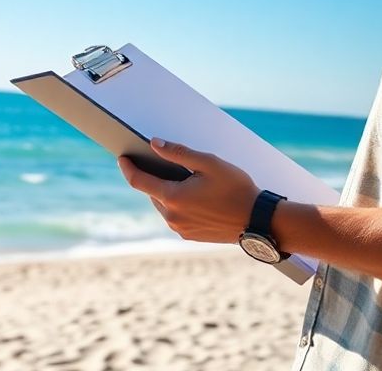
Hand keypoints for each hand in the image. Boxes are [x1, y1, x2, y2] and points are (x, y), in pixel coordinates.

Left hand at [117, 138, 260, 243]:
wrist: (259, 221)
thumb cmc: (236, 189)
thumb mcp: (209, 163)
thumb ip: (178, 153)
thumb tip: (154, 144)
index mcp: (173, 198)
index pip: (138, 181)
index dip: (127, 168)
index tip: (122, 158)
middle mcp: (172, 217)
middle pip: (152, 193)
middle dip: (155, 178)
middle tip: (166, 164)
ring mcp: (179, 229)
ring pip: (163, 205)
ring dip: (167, 192)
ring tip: (186, 180)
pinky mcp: (189, 236)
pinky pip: (175, 216)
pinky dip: (178, 205)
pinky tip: (195, 197)